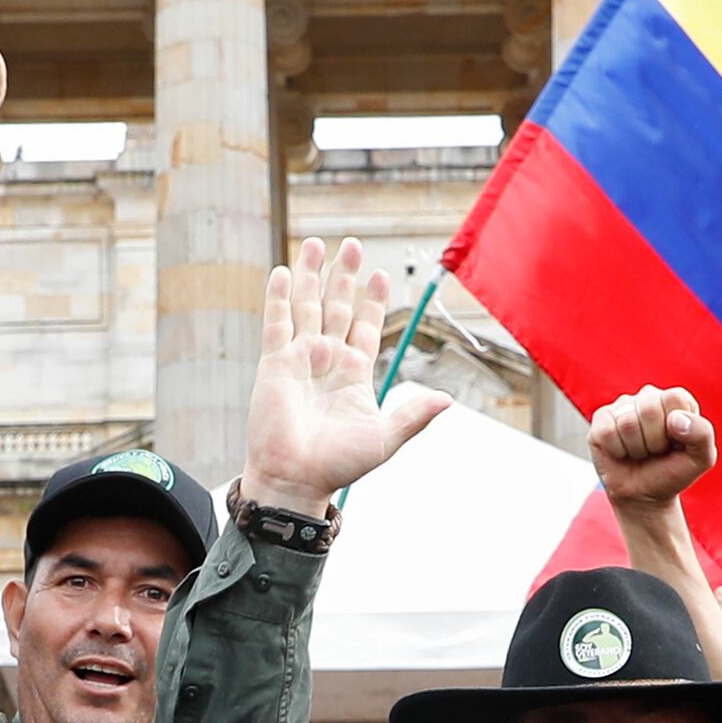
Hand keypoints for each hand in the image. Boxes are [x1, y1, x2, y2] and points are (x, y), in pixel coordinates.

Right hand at [235, 240, 451, 515]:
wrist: (295, 478)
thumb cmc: (339, 465)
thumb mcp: (385, 438)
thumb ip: (413, 416)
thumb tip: (447, 400)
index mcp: (355, 373)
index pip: (367, 326)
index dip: (374, 300)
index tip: (381, 274)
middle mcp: (328, 360)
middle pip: (338, 307)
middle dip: (344, 276)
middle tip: (353, 244)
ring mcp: (300, 358)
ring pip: (306, 306)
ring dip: (310, 275)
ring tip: (315, 243)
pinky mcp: (274, 362)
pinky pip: (277, 322)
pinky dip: (279, 297)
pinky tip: (283, 271)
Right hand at [584, 386, 717, 511]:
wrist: (644, 495)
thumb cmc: (672, 472)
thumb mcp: (701, 458)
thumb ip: (702, 434)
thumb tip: (675, 419)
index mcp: (676, 400)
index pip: (674, 397)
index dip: (676, 427)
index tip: (676, 443)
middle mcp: (649, 397)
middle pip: (649, 408)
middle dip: (654, 440)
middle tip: (655, 451)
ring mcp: (623, 406)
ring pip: (627, 422)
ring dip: (636, 448)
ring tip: (640, 453)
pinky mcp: (601, 420)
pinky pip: (607, 432)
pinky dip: (617, 451)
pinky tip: (622, 453)